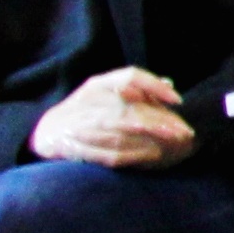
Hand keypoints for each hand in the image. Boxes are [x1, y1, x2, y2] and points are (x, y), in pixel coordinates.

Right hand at [30, 69, 193, 167]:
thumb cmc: (86, 108)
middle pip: (129, 110)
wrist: (48, 131)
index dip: (154, 86)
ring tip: (175, 142)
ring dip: (150, 139)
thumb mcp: (105, 89)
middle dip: (160, 122)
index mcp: (97, 85)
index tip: (178, 100)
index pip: (129, 77)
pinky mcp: (76, 149)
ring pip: (120, 133)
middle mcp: (88, 103)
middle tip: (185, 131)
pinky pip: (108, 154)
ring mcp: (80, 127)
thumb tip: (169, 83)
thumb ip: (136, 86)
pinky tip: (153, 155)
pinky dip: (132, 155)